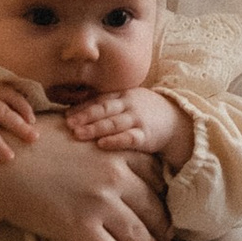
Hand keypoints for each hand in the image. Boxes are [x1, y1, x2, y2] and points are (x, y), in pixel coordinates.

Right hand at [0, 124, 166, 240]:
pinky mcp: (82, 230)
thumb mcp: (70, 127)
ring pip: (138, 233)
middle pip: (153, 204)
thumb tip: (98, 132)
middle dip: (163, 222)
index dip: (162, 189)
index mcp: (114, 151)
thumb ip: (93, 133)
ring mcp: (100, 205)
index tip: (164, 200)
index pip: (153, 172)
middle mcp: (115, 178)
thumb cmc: (29, 141)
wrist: (0, 165)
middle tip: (168, 234)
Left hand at [67, 90, 192, 163]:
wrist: (176, 121)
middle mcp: (129, 105)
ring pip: (113, 123)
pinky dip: (115, 141)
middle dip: (84, 116)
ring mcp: (138, 120)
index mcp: (122, 95)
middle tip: (67, 124)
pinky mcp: (146, 136)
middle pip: (103, 109)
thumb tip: (76, 112)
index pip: (99, 100)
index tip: (65, 116)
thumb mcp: (128, 102)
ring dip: (94, 128)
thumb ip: (107, 105)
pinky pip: (129, 138)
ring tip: (77, 134)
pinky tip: (102, 144)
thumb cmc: (144, 113)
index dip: (81, 107)